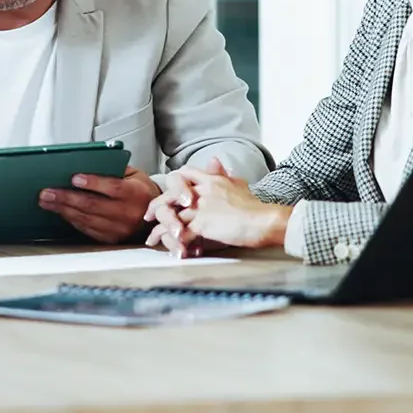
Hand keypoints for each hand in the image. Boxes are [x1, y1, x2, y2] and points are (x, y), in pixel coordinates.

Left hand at [39, 167, 161, 243]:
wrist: (157, 216)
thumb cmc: (140, 191)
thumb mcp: (134, 175)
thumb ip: (113, 169)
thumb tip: (85, 165)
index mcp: (136, 194)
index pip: (112, 188)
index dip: (93, 183)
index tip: (74, 178)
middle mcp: (128, 214)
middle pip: (93, 205)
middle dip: (66, 198)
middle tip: (47, 192)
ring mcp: (120, 229)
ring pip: (87, 219)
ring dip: (63, 210)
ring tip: (47, 201)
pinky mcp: (112, 239)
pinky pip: (87, 230)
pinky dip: (72, 220)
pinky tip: (61, 212)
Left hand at [146, 160, 288, 253]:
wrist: (265, 220)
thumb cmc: (255, 207)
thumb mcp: (238, 184)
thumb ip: (224, 174)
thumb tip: (215, 161)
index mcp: (210, 180)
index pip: (182, 174)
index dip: (170, 186)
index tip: (164, 196)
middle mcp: (202, 191)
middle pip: (169, 195)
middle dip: (155, 207)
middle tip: (148, 218)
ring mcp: (201, 208)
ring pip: (170, 216)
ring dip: (159, 230)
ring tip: (152, 240)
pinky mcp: (203, 224)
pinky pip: (181, 234)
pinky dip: (175, 244)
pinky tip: (173, 251)